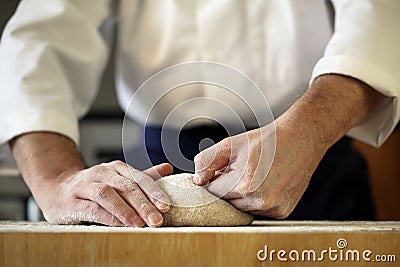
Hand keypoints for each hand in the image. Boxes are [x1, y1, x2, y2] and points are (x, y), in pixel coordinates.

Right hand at [43, 161, 172, 226]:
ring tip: (139, 224)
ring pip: (108, 195)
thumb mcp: (118, 179)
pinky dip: (107, 216)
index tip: (166, 206)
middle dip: (144, 204)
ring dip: (126, 210)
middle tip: (157, 220)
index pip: (139, 179)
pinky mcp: (72, 201)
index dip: (154, 192)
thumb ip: (142, 177)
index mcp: (117, 169)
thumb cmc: (93, 187)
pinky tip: (119, 225)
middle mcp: (102, 174)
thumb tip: (168, 169)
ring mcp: (86, 186)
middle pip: (126, 187)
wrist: (57, 188)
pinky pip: (92, 208)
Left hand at [193, 120, 324, 217]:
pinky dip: (256, 200)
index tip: (218, 172)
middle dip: (227, 188)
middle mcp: (260, 200)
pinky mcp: (282, 212)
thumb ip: (207, 161)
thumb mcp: (231, 144)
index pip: (213, 193)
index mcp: (244, 184)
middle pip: (227, 203)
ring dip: (241, 196)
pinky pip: (259, 210)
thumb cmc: (266, 141)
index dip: (213, 181)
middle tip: (238, 170)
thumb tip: (197, 180)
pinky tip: (265, 183)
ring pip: (242, 208)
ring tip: (254, 175)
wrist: (300, 139)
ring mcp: (273, 208)